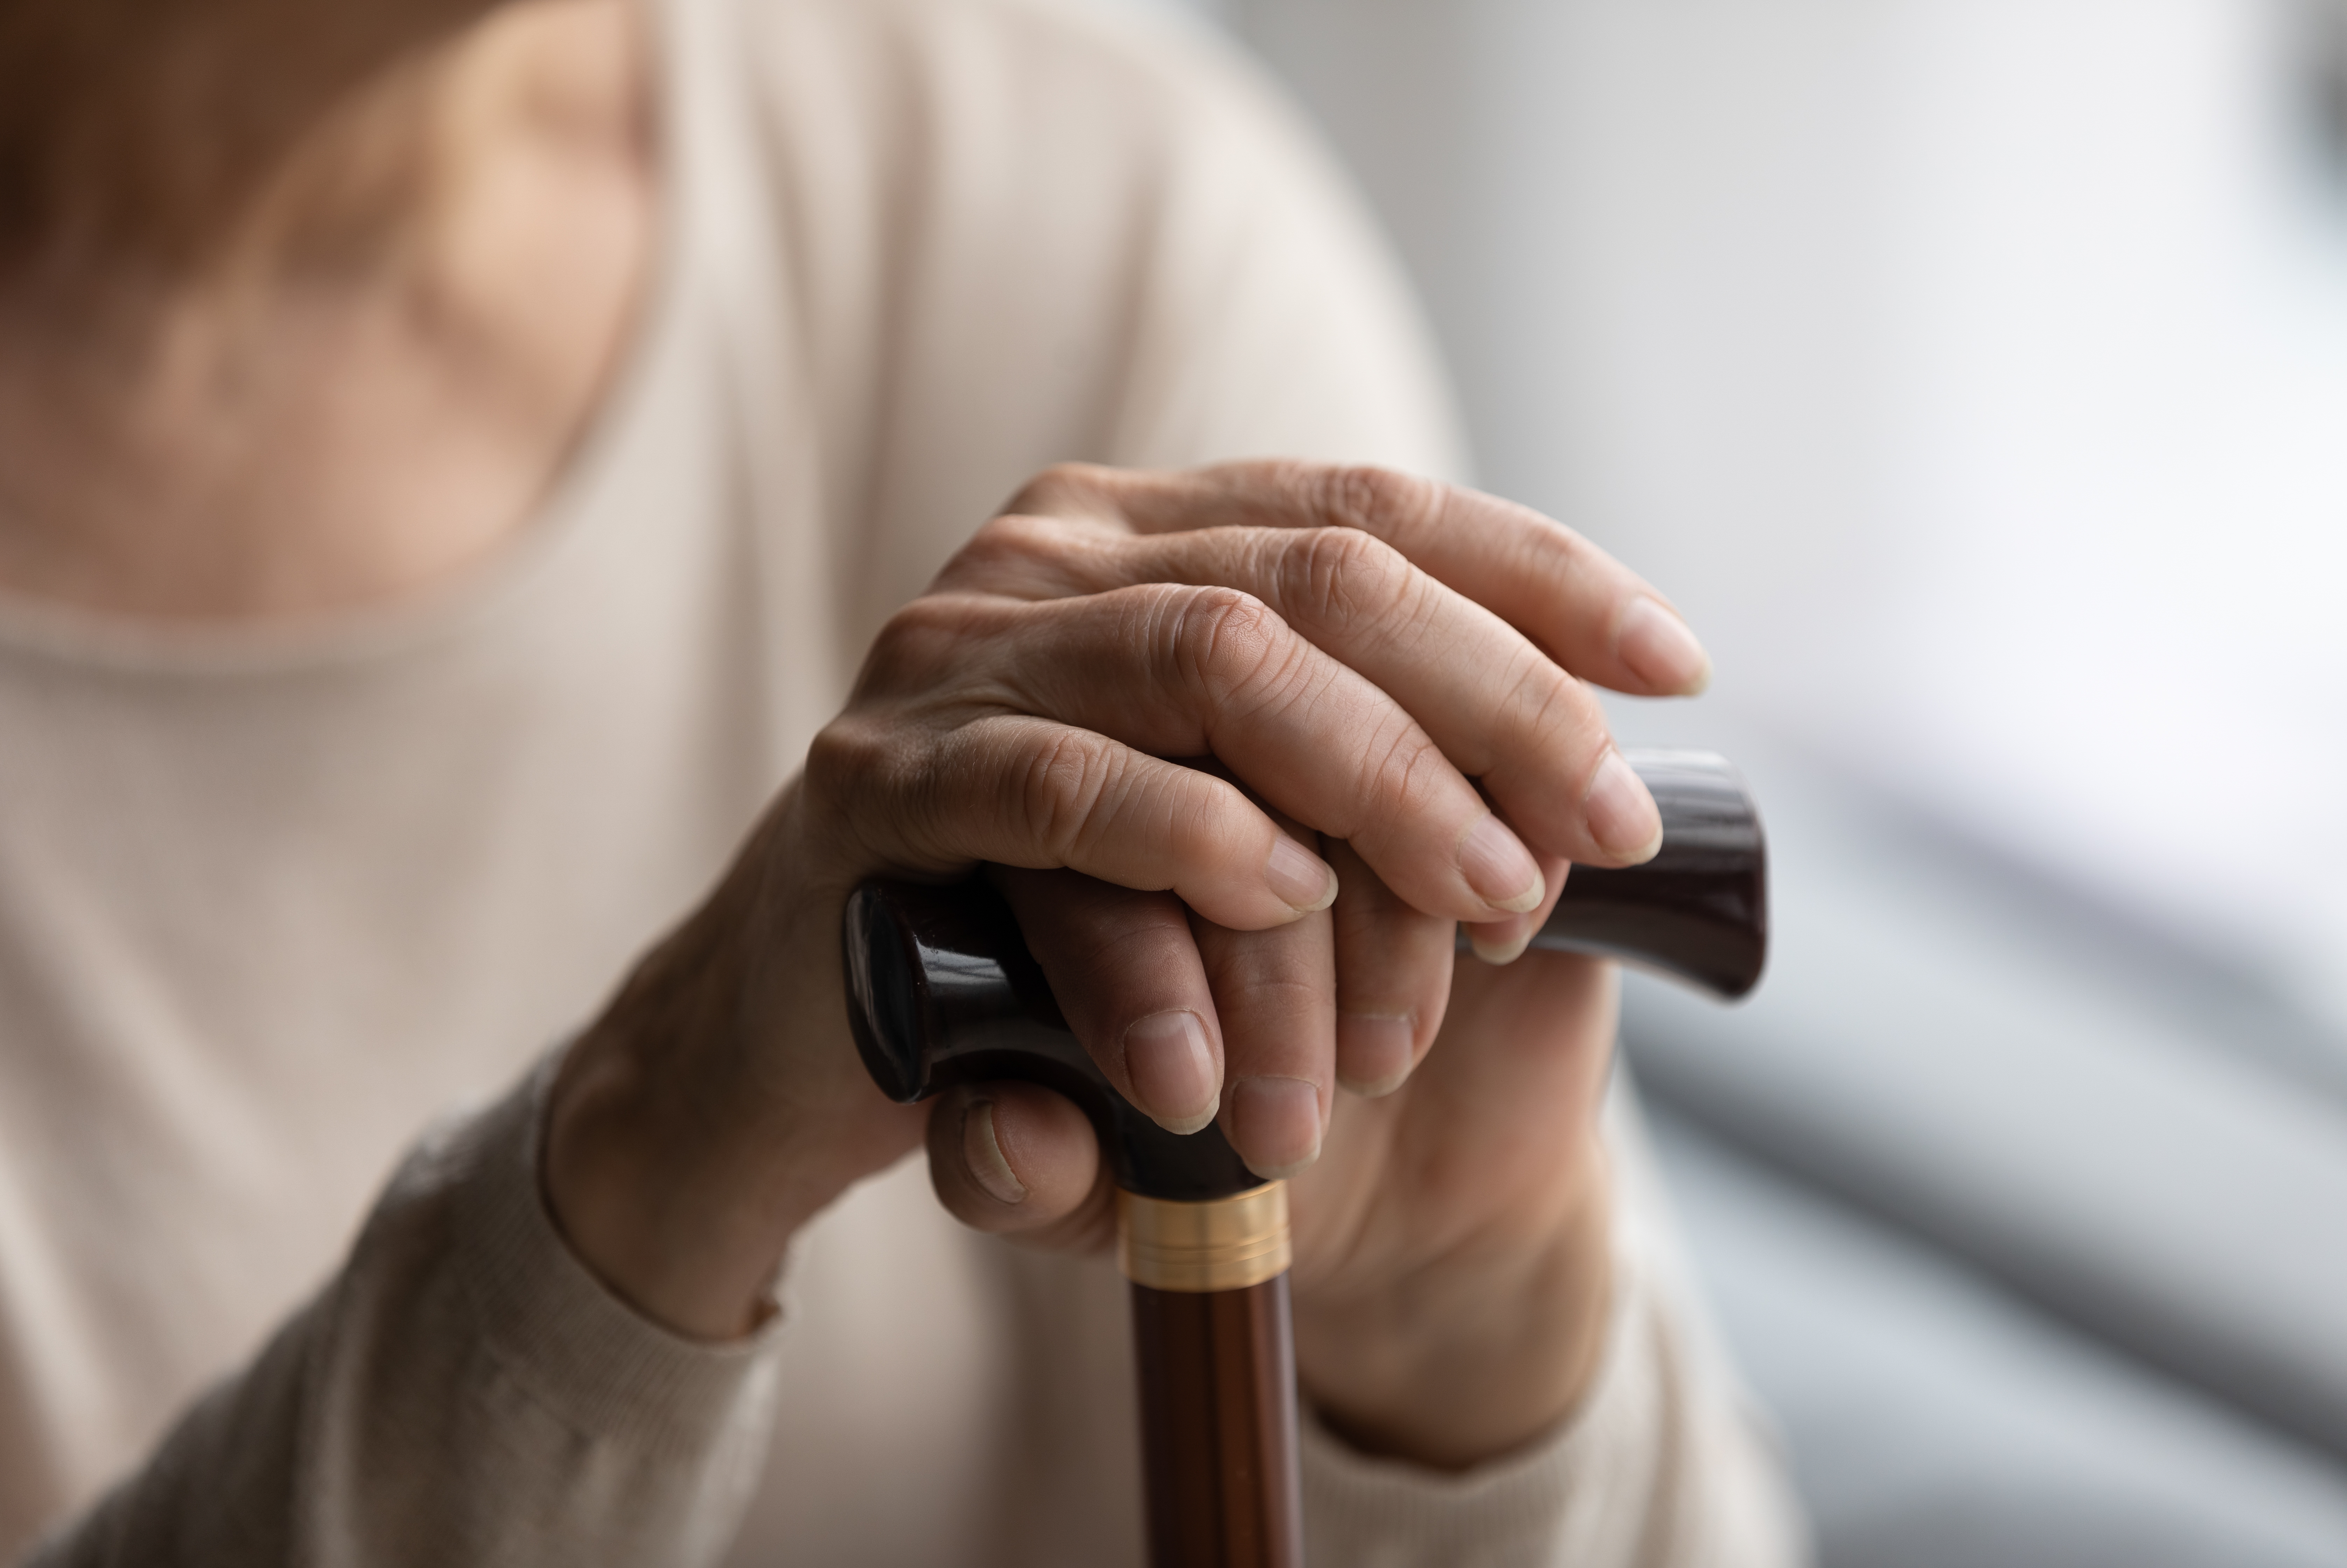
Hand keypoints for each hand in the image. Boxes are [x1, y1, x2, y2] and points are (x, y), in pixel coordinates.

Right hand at [544, 463, 1708, 1427]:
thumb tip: (1582, 783)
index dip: (1539, 578)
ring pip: (1209, 664)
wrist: (819, 1031)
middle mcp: (1050, 558)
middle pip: (1320, 578)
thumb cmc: (1060, 932)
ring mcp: (952, 658)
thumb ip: (1355, 767)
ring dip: (1377, 792)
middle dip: (1492, 705)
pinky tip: (1287, 907)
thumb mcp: (1238, 828)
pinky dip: (1193, 847)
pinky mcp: (879, 787)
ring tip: (1481, 910)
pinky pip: (1058, 789)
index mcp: (1148, 534)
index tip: (1676, 667)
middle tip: (1594, 836)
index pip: (1373, 511)